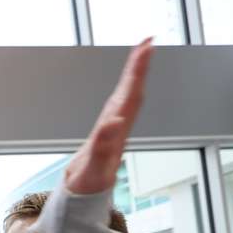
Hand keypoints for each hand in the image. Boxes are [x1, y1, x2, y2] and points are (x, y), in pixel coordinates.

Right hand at [64, 39, 153, 195]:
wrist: (85, 193)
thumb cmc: (89, 182)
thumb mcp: (93, 167)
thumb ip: (102, 146)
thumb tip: (115, 122)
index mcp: (116, 130)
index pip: (130, 95)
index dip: (137, 71)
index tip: (145, 48)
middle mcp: (119, 125)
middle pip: (133, 90)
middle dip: (140, 65)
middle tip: (148, 40)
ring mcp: (115, 126)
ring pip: (130, 94)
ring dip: (136, 72)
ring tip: (142, 50)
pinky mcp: (109, 128)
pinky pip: (122, 101)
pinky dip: (127, 85)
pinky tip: (129, 77)